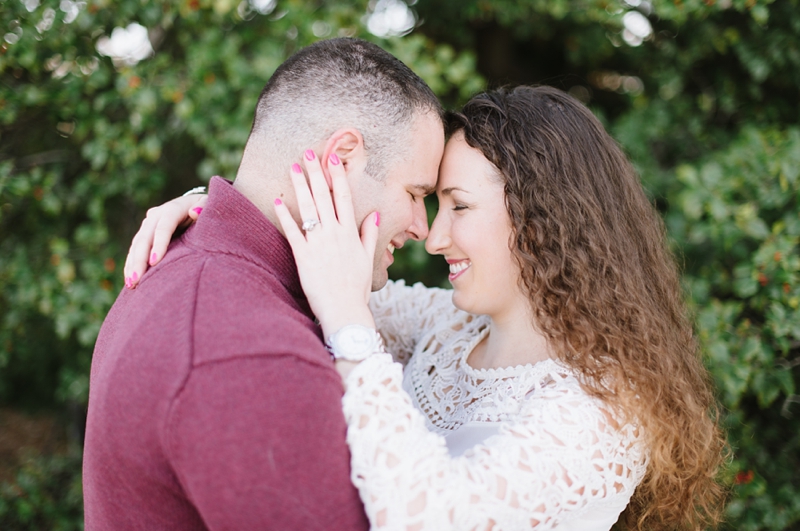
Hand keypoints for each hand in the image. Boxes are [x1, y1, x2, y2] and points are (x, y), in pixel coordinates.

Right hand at [123, 194, 206, 287]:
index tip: (154, 262)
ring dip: (132, 264)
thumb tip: (193, 212)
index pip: (163, 227)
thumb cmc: (206, 210)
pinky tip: (129, 279)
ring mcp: (148, 224)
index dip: (158, 244)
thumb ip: (204, 207)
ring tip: (131, 283)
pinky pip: (135, 249)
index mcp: (173, 209)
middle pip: (145, 237)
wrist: (196, 206)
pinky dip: (131, 264)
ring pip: (137, 244)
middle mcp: (156, 215)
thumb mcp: (209, 206)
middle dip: (140, 258)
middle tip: (137, 278)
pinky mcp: (145, 234)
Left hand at [274, 151, 378, 337]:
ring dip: (299, 186)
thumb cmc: (356, 287)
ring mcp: (318, 244)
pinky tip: (278, 200)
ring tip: (292, 168)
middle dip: (316, 174)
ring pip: (308, 209)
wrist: (344, 310)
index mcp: (351, 233)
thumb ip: (369, 235)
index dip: (337, 177)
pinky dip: (285, 215)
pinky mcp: (303, 256)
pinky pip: (292, 231)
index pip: (344, 198)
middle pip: (324, 197)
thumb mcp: (368, 260)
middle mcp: (335, 234)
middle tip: (308, 154)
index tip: (332, 160)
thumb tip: (375, 214)